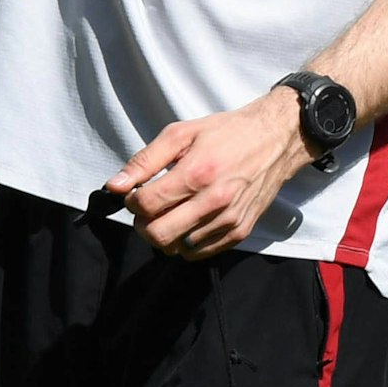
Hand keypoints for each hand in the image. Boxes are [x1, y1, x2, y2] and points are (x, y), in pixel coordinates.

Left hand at [105, 88, 311, 259]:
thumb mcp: (180, 134)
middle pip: (158, 235)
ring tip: (169, 212)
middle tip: (146, 208)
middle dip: (142, 223)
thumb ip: (145, 160)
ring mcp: (228, 221)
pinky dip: (186, 242)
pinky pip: (200, 253)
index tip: (133, 193)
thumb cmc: (225, 133)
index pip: (146, 204)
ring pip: (177, 249)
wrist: (273, 140)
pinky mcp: (240, 232)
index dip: (130, 201)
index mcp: (196, 173)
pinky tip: (188, 220)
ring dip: (165, 234)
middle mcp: (213, 202)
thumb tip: (114, 185)